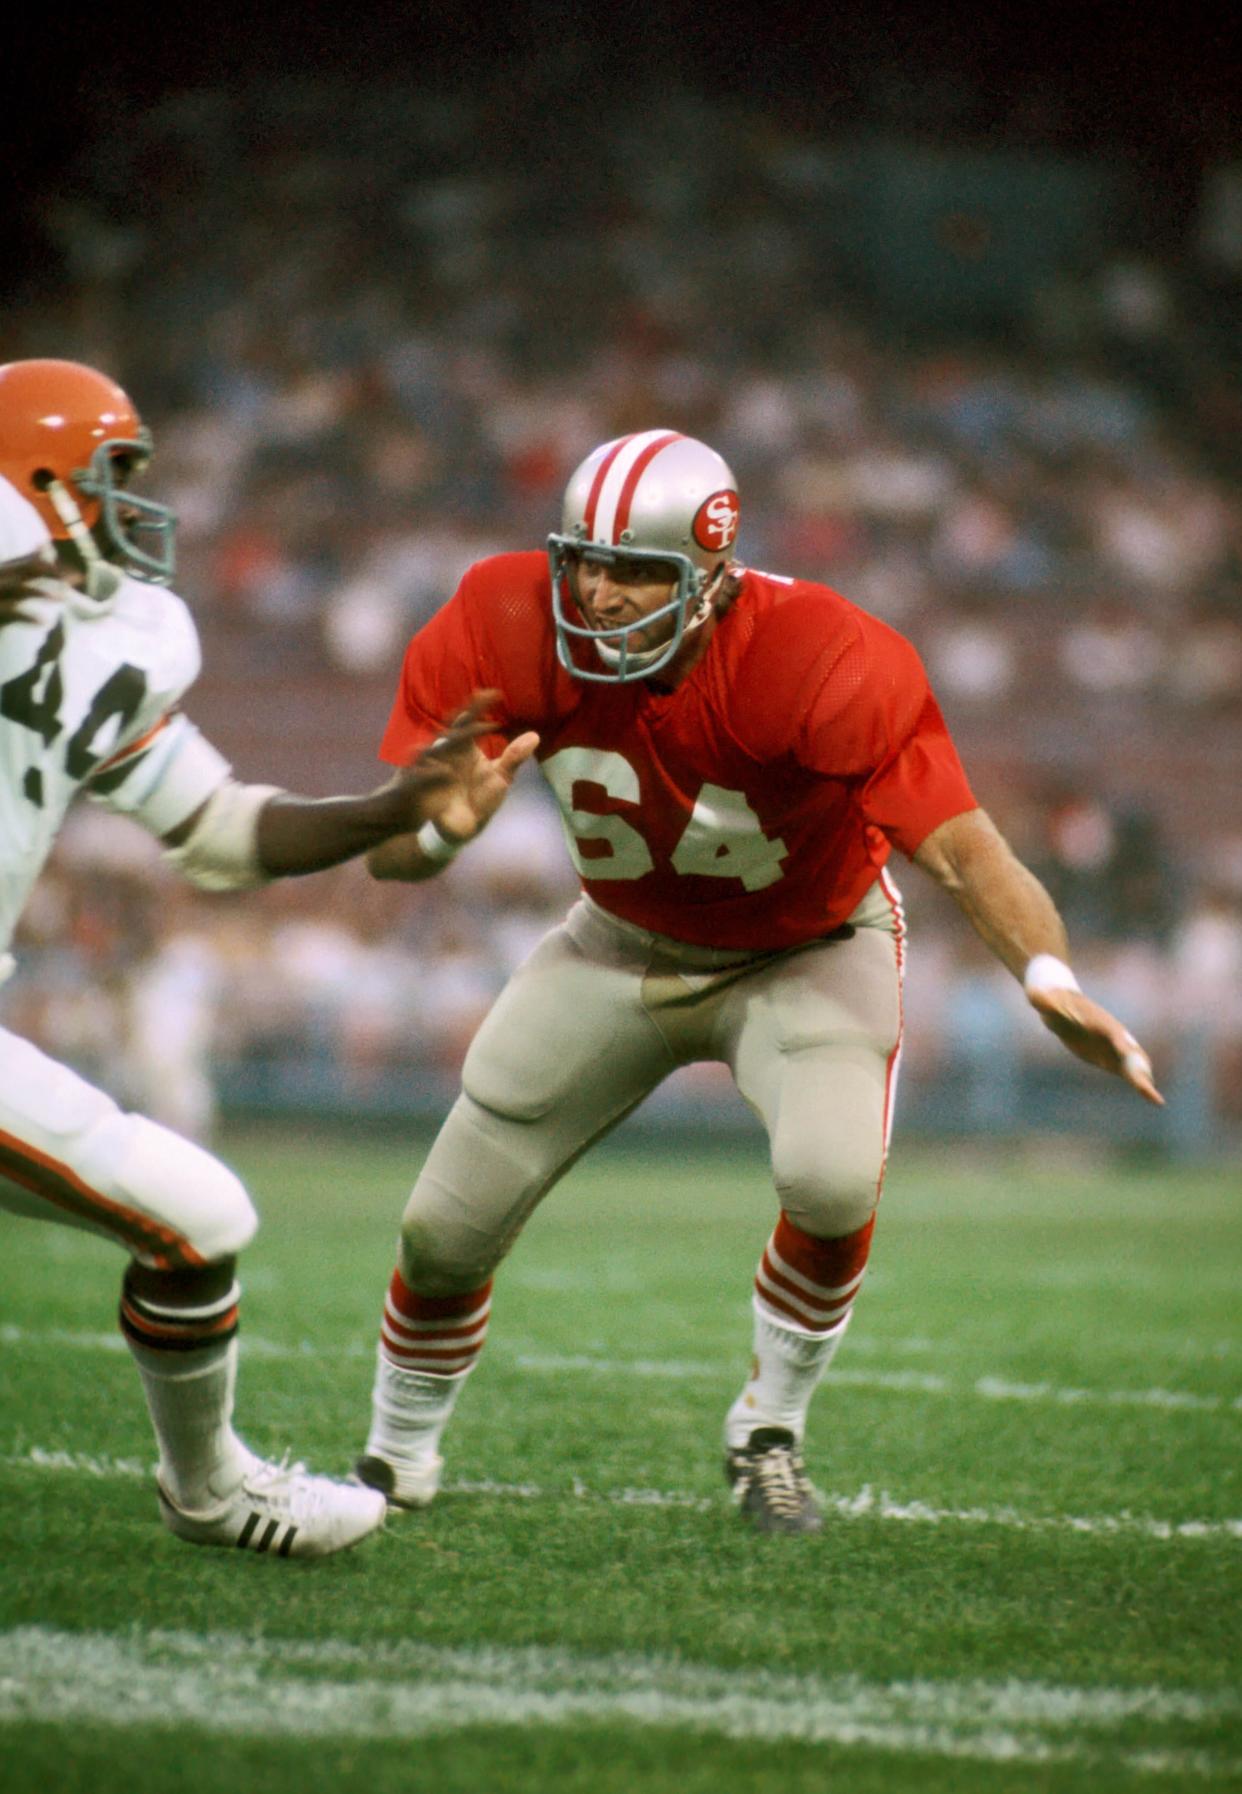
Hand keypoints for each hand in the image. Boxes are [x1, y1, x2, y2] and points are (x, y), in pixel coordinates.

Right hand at [393, 690, 540, 843]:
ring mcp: (435, 771)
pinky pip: (424, 780)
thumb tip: (534, 736)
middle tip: (474, 707)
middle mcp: (448, 753)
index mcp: (465, 747)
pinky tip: (445, 773)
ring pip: (434, 750)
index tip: (494, 693)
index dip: (479, 706)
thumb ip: (514, 756)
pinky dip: (432, 775)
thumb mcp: (501, 777)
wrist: (465, 827)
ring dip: (443, 744)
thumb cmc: (482, 797)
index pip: (470, 722)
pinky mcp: (427, 792)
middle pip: (452, 731)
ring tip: (455, 734)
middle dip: (462, 721)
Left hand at [1028, 987, 1164, 1105]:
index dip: (1122, 1044)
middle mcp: (1113, 1034)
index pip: (1114, 1034)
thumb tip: (1034, 997)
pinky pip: (1128, 1072)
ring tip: (1154, 1098)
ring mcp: (1114, 1046)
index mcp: (1099, 1021)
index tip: (1130, 1053)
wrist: (1059, 1002)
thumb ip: (1043, 1001)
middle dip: (1139, 1067)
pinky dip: (1140, 1083)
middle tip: (1147, 1087)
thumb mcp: (1044, 1001)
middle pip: (1130, 1051)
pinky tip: (1152, 1099)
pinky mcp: (1111, 1058)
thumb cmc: (1052, 1001)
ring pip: (1135, 1063)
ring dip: (1144, 1078)